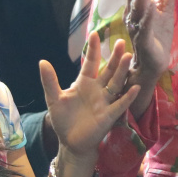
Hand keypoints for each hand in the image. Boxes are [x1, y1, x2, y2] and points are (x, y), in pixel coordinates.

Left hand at [40, 32, 138, 158]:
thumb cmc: (63, 120)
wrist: (70, 142)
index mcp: (84, 83)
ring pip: (116, 83)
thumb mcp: (54, 99)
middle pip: (108, 70)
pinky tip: (135, 87)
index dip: (93, 50)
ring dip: (122, 71)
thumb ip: (50, 81)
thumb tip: (42, 61)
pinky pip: (120, 104)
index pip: (91, 63)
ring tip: (128, 57)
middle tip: (121, 42)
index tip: (95, 34)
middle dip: (115, 57)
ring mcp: (105, 102)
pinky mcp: (109, 115)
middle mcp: (97, 90)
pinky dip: (128, 96)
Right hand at [125, 0, 177, 86]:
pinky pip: (143, 29)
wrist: (153, 63)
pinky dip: (146, 18)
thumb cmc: (157, 33)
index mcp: (138, 5)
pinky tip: (151, 8)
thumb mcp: (166, 8)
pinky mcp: (144, 42)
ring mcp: (137, 28)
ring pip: (136, 8)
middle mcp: (133, 14)